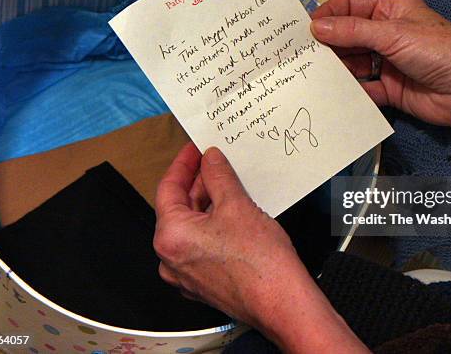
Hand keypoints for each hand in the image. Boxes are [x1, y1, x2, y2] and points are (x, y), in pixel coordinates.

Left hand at [154, 143, 368, 352]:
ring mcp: (186, 274)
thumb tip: (210, 160)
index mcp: (170, 236)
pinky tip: (232, 213)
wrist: (282, 302)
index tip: (195, 149)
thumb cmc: (259, 261)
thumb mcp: (237, 205)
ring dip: (207, 204)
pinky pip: (201, 245)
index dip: (184, 163)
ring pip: (191, 227)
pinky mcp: (203, 283)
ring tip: (228, 185)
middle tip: (216, 163)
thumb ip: (218, 176)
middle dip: (198, 183)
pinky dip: (213, 226)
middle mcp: (170, 258)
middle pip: (179, 208)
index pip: (168, 188)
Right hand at [310, 0, 450, 130]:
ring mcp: (388, 64)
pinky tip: (332, 95)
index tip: (305, 28)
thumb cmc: (439, 51)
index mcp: (391, 11)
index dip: (329, 13)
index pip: (352, 5)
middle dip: (328, 44)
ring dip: (336, 69)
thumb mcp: (393, 33)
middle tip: (301, 55)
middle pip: (349, 36)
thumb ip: (353, 31)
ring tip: (311, 75)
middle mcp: (387, 35)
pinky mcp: (390, 90)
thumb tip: (317, 27)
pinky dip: (350, 92)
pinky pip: (364, 89)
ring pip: (353, 64)